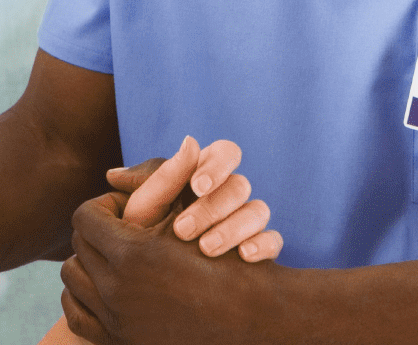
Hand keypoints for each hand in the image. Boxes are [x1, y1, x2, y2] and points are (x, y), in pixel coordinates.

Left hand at [59, 189, 280, 344]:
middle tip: (114, 231)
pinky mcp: (116, 342)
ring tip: (108, 259)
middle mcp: (116, 290)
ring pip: (71, 281)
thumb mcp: (191, 217)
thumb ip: (163, 181)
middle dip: (94, 235)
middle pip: (77, 248)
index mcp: (131, 254)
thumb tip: (140, 160)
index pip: (85, 217)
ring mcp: (115, 320)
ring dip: (85, 265)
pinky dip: (81, 298)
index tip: (119, 208)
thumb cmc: (225, 262)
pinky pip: (75, 314)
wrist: (249, 323)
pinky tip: (100, 288)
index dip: (102, 205)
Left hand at [105, 136, 282, 261]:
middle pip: (239, 186)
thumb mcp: (146, 206)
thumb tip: (190, 140)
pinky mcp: (258, 247)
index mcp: (204, 173)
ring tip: (206, 248)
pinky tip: (243, 256)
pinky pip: (273, 240)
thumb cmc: (143, 233)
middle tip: (183, 230)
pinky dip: (263, 245)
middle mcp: (229, 194)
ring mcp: (246, 220)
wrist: (146, 278)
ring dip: (232, 228)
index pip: (226, 153)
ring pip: (258, 212)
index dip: (217, 166)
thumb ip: (166, 175)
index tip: (197, 186)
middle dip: (212, 208)